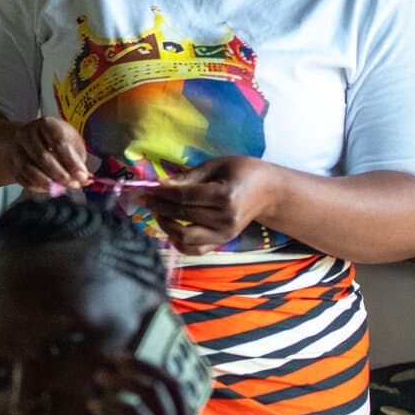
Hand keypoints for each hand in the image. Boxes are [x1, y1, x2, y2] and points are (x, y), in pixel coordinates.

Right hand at [9, 117, 91, 194]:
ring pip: (29, 169)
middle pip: (42, 157)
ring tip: (61, 188)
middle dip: (59, 174)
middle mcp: (27, 134)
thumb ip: (77, 160)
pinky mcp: (11, 164)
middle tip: (72, 184)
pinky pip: (22, 179)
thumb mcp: (71, 143)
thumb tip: (84, 179)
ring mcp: (16, 149)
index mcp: (46, 123)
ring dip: (47, 183)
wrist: (32, 140)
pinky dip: (37, 187)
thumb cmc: (56, 141)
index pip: (58, 142)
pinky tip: (49, 189)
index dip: (71, 162)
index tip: (81, 175)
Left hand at [90, 359, 221, 414]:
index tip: (136, 365)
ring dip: (123, 380)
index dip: (158, 374)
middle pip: (169, 383)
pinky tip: (98, 404)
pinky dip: (116, 405)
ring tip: (100, 376)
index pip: (182, 393)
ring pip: (153, 394)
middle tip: (116, 358)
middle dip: (142, 365)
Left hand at [140, 157, 282, 253]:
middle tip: (146, 199)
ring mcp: (224, 235)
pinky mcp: (222, 243)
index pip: (184, 197)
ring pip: (184, 236)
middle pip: (182, 215)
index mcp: (226, 195)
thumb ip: (188, 176)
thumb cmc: (243, 172)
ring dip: (165, 225)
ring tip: (157, 212)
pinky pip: (193, 250)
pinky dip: (177, 242)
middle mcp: (225, 218)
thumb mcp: (217, 165)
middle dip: (159, 206)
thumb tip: (160, 185)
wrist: (269, 192)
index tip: (147, 189)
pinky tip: (169, 228)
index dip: (162, 194)